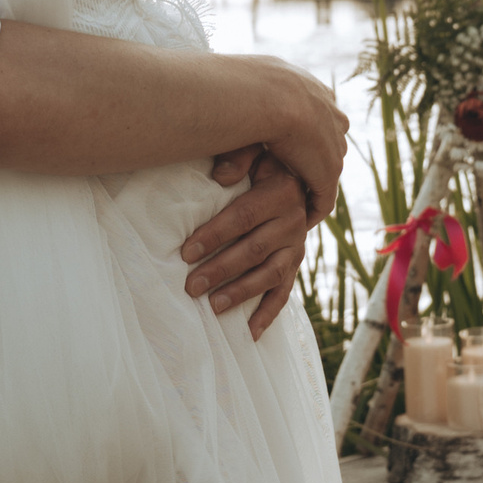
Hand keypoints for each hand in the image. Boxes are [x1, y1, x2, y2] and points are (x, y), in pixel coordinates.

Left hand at [182, 148, 315, 340]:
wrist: (296, 175)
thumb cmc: (262, 161)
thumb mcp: (255, 149)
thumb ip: (239, 155)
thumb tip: (220, 177)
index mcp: (281, 191)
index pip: (244, 216)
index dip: (214, 235)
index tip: (185, 252)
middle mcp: (294, 220)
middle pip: (254, 250)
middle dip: (220, 269)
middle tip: (190, 286)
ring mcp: (297, 245)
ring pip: (270, 274)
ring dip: (241, 292)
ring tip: (214, 307)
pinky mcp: (296, 263)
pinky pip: (284, 292)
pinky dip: (268, 314)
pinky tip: (251, 333)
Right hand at [220, 57, 347, 222]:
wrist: (269, 96)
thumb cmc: (245, 93)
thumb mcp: (240, 107)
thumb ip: (237, 135)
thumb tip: (223, 176)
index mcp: (311, 91)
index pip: (313, 115)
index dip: (299, 133)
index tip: (282, 148)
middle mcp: (329, 114)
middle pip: (326, 141)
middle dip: (311, 158)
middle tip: (288, 177)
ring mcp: (334, 144)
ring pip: (325, 169)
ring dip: (309, 185)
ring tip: (288, 206)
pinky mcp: (329, 171)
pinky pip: (323, 198)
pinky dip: (310, 211)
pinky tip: (295, 224)